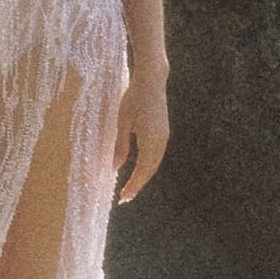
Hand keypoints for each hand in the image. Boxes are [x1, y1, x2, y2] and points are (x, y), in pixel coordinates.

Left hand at [110, 72, 168, 204]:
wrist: (151, 80)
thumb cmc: (134, 98)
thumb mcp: (122, 122)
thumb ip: (120, 146)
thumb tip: (115, 167)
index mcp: (150, 140)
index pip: (142, 170)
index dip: (133, 186)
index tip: (123, 198)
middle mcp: (161, 141)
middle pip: (150, 170)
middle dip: (138, 185)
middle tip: (125, 197)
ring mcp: (164, 136)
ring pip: (154, 163)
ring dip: (143, 176)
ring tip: (131, 187)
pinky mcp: (163, 131)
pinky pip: (156, 155)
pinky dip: (148, 165)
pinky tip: (139, 169)